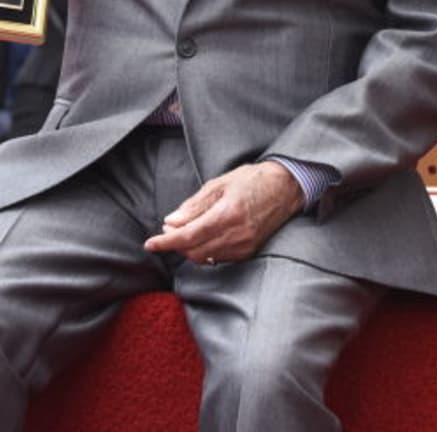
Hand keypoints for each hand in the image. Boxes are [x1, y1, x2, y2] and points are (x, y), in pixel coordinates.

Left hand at [143, 161, 302, 263]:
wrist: (286, 187)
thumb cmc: (253, 179)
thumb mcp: (221, 183)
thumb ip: (194, 205)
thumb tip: (170, 222)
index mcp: (228, 213)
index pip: (188, 236)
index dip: (165, 242)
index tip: (150, 243)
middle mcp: (236, 234)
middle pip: (194, 251)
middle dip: (176, 243)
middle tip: (168, 229)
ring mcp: (244, 246)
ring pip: (204, 257)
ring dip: (189, 248)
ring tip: (185, 230)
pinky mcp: (248, 252)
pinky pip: (218, 258)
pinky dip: (205, 250)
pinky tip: (203, 237)